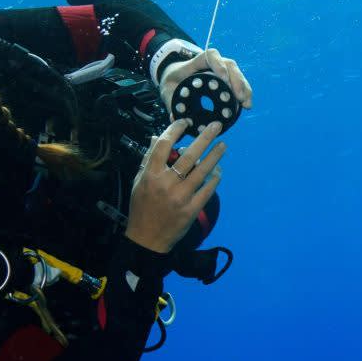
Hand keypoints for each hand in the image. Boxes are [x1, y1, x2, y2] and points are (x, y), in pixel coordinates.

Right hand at [124, 118, 225, 252]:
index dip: (175, 130)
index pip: (164, 146)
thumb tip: (157, 137)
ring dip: (215, 157)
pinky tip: (219, 171)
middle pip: (188, 156)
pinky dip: (214, 179)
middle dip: (204, 138)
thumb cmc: (141, 207)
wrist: (146, 238)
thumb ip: (148, 159)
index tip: (186, 122)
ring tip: (223, 145)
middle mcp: (166, 184)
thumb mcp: (138, 182)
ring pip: (201, 172)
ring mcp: (180, 197)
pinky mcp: (191, 210)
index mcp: (151, 175)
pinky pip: (207, 191)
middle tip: (216, 126)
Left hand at [159, 48, 251, 113]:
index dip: (219, 65)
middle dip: (237, 81)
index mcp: (197, 62)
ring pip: (236, 73)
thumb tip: (174, 117)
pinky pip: (238, 82)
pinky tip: (246, 105)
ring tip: (246, 104)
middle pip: (229, 65)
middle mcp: (212, 63)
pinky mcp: (226, 78)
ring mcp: (222, 69)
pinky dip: (244, 92)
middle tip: (240, 98)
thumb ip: (170, 101)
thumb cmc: (172, 82)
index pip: (210, 56)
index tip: (223, 79)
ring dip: (244, 88)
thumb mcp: (167, 90)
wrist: (175, 77)